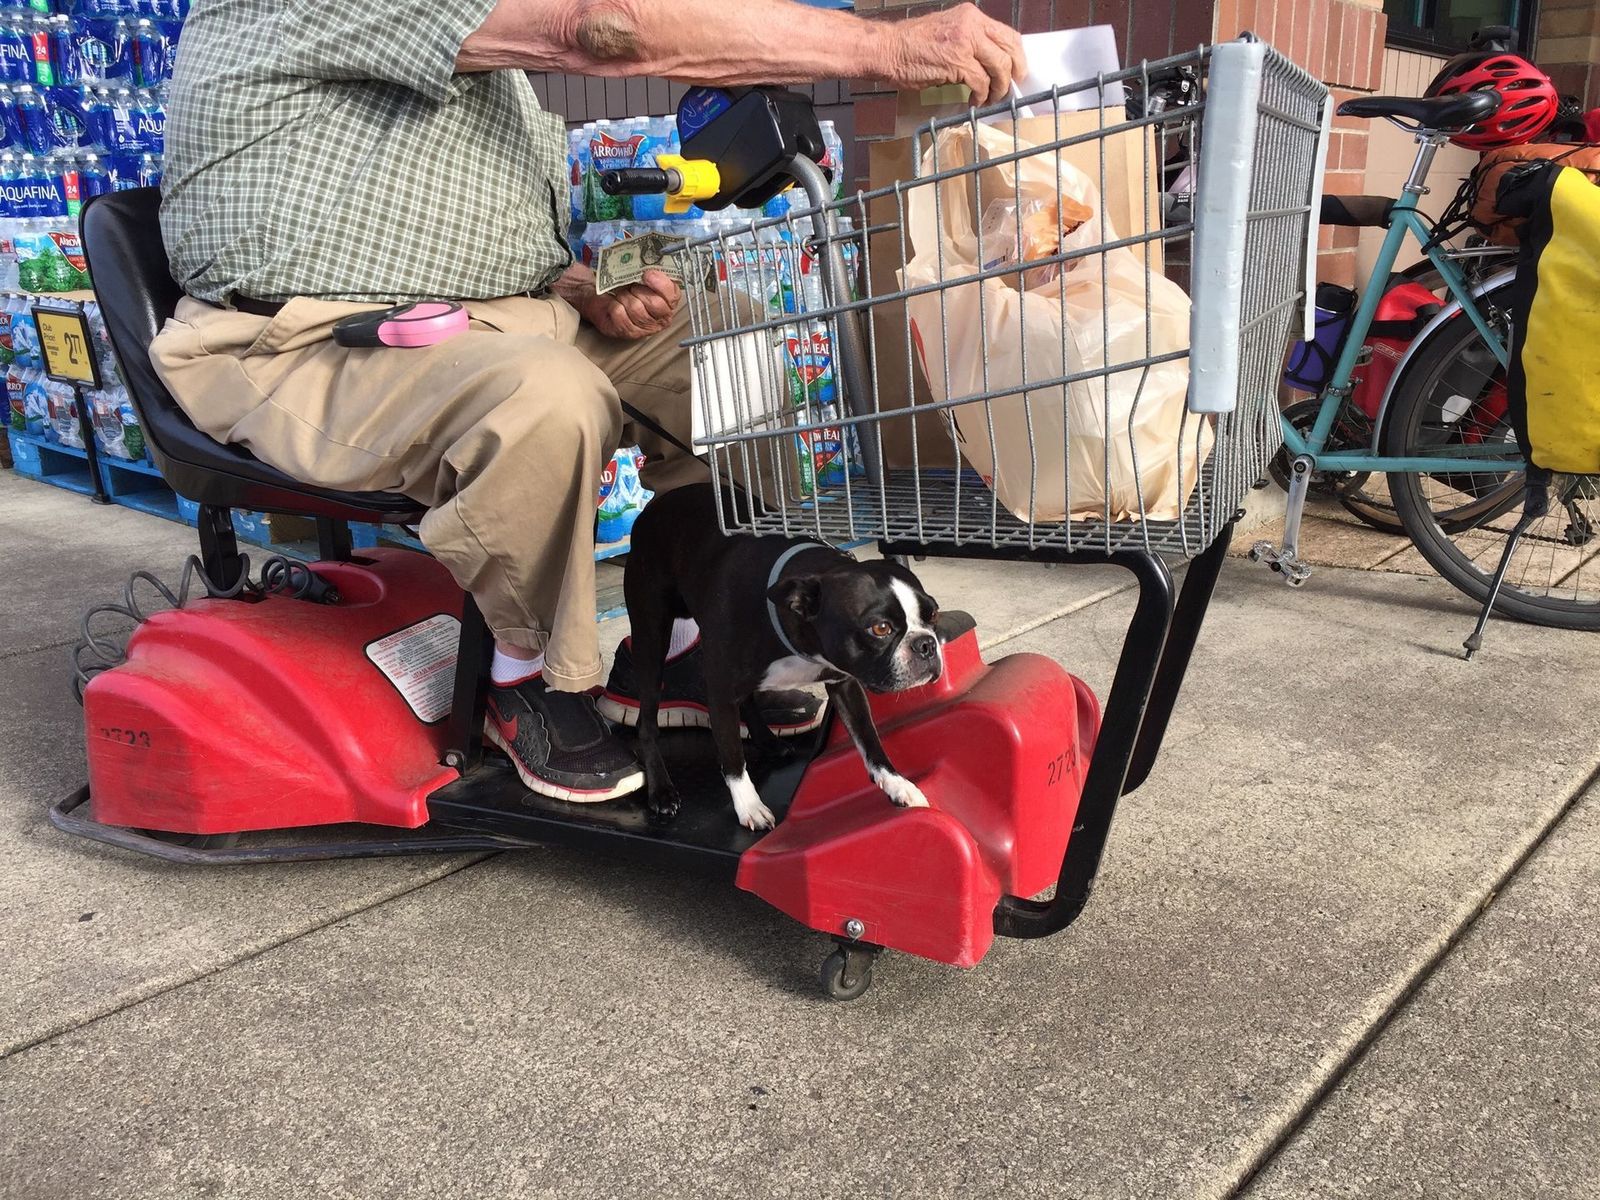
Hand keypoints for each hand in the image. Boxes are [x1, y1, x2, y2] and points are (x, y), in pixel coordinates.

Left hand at [563, 265, 680, 339]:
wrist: (605, 295)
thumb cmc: (628, 284)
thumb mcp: (642, 273)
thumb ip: (652, 267)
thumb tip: (652, 257)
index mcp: (669, 301)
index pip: (672, 296)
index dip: (660, 285)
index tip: (647, 274)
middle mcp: (661, 318)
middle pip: (655, 305)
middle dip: (640, 291)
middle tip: (631, 286)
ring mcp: (645, 328)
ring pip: (636, 309)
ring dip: (625, 297)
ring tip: (622, 294)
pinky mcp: (628, 333)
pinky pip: (620, 315)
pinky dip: (615, 305)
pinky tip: (615, 304)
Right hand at [884, 3, 1026, 106]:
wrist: (888, 49)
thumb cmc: (912, 45)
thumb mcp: (947, 32)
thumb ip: (969, 41)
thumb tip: (987, 62)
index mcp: (971, 16)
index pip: (1007, 33)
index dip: (1017, 55)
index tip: (1016, 71)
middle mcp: (971, 24)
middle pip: (1009, 48)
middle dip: (1014, 72)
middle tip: (1010, 88)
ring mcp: (965, 42)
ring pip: (999, 67)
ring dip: (998, 88)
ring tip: (990, 98)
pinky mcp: (957, 62)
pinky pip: (981, 82)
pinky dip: (981, 95)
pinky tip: (974, 101)